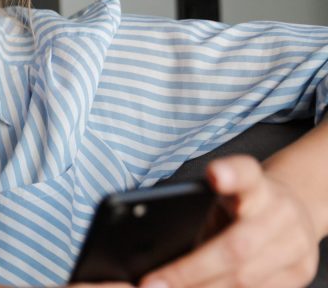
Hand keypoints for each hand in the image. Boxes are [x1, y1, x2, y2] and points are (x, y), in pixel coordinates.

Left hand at [139, 155, 319, 287]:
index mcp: (257, 185)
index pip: (247, 174)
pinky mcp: (301, 272)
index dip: (232, 175)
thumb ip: (196, 214)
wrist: (292, 213)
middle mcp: (281, 211)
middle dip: (189, 270)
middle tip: (153, 284)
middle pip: (236, 245)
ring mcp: (296, 244)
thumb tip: (149, 249)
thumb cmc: (240, 207)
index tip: (215, 174)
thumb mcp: (222, 199)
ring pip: (246, 278)